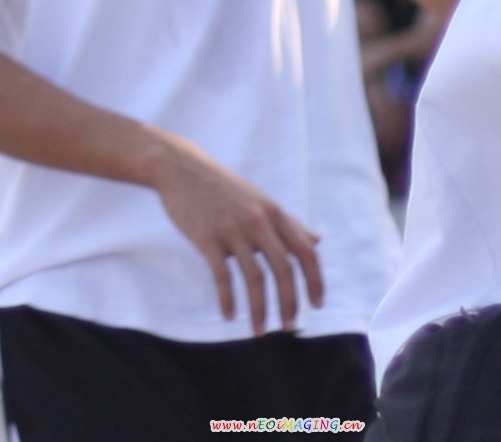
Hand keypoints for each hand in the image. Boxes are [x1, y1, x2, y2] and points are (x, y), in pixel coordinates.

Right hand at [147, 138, 324, 333]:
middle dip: (290, 302)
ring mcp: (233, 228)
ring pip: (255, 277)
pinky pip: (222, 276)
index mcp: (274, 212)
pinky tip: (228, 316)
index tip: (317, 305)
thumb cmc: (225, 188)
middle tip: (289, 327)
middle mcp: (258, 220)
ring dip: (259, 310)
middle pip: (284, 268)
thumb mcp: (261, 201)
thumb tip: (318, 241)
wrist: (182, 168)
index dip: (315, 280)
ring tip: (258, 332)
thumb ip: (290, 223)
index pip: (305, 250)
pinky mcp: (208, 237)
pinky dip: (227, 300)